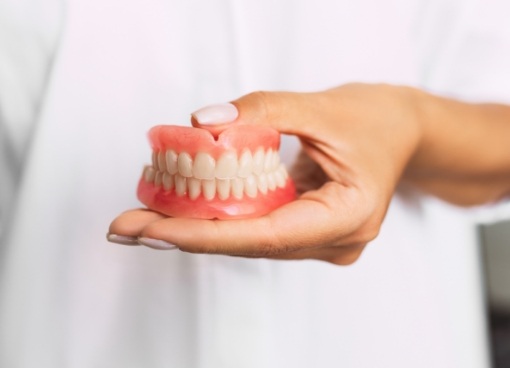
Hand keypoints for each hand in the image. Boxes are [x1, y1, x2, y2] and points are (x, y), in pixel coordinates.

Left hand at [109, 84, 422, 263]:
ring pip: (249, 240)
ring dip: (197, 227)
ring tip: (142, 216)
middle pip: (249, 244)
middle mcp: (334, 240)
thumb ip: (262, 111)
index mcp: (349, 217)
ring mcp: (321, 240)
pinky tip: (182, 209)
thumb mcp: (321, 106)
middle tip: (126, 225)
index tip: (150, 231)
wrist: (402, 131)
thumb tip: (201, 123)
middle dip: (185, 234)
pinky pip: (257, 228)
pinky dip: (219, 218)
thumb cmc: (375, 119)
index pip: (265, 236)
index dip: (203, 235)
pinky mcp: (307, 230)